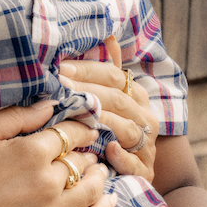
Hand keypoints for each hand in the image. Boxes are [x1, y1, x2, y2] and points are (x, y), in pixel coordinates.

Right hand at [0, 101, 112, 206]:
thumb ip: (15, 116)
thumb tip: (49, 103)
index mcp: (30, 151)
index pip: (69, 131)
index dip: (79, 124)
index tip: (84, 123)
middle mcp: (47, 182)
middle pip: (81, 160)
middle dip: (85, 150)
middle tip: (87, 147)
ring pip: (91, 189)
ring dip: (99, 175)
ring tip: (98, 169)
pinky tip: (109, 199)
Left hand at [59, 39, 158, 181]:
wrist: (135, 171)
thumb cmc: (113, 130)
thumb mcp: (111, 99)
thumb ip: (108, 69)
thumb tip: (108, 35)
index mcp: (137, 96)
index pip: (113, 76)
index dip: (87, 70)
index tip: (60, 68)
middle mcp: (145, 118)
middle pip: (116, 100)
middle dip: (86, 92)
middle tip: (60, 87)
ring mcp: (147, 145)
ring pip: (126, 129)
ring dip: (101, 121)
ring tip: (78, 115)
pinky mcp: (144, 171)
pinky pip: (135, 163)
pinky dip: (122, 156)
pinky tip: (107, 149)